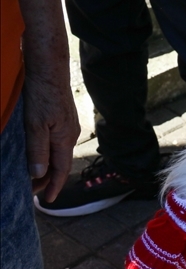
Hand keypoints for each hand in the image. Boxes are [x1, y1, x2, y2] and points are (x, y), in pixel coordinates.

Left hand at [22, 62, 78, 201]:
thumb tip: (38, 174)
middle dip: (48, 179)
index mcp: (65, 139)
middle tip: (33, 191)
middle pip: (60, 163)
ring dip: (47, 166)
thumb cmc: (42, 94)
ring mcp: (67, 126)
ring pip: (58, 153)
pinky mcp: (63, 118)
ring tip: (34, 175)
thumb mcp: (35, 125)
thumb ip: (37, 150)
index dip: (54, 186)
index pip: (61, 170)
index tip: (48, 200)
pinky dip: (48, 153)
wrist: (49, 68)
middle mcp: (70, 135)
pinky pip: (56, 142)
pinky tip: (39, 152)